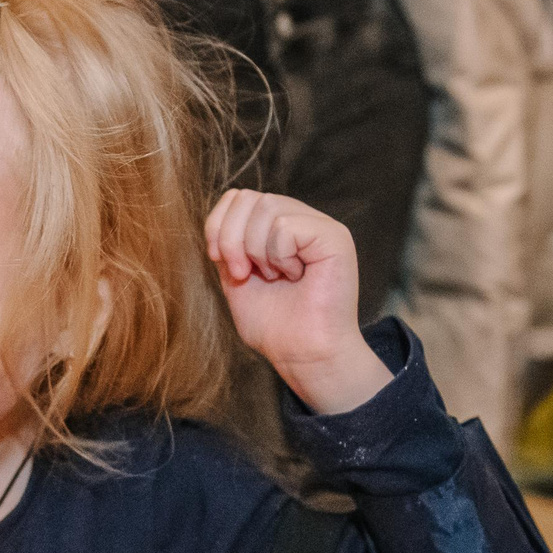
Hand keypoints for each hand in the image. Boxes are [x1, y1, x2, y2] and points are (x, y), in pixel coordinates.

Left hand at [206, 190, 392, 413]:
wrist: (303, 355)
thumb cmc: (275, 326)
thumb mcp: (236, 278)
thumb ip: (227, 245)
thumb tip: (220, 217)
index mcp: (276, 227)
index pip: (237, 197)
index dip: (218, 225)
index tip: (219, 261)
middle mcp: (300, 219)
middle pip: (247, 197)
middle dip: (231, 238)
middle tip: (243, 275)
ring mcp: (319, 225)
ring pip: (267, 207)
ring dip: (256, 249)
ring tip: (273, 277)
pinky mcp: (334, 236)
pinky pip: (286, 226)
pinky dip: (278, 255)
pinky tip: (294, 276)